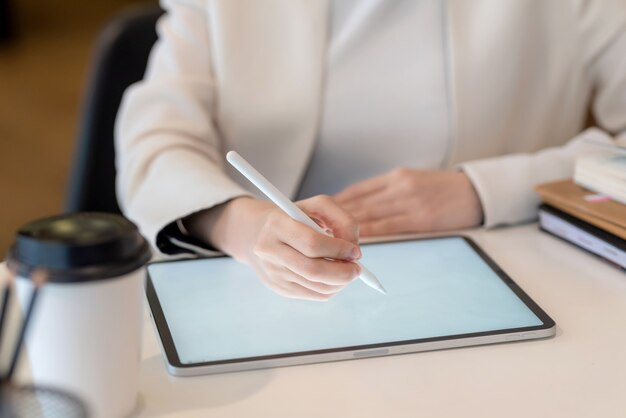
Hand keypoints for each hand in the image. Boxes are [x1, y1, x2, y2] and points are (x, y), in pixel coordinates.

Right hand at [185, 196, 361, 300]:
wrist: (258, 233)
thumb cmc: (295, 217)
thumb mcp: (317, 206)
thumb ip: (342, 220)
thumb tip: (354, 249)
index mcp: (277, 224)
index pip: (312, 244)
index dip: (339, 250)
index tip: (355, 251)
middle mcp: (270, 250)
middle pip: (313, 270)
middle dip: (342, 272)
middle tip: (357, 269)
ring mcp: (272, 272)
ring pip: (316, 287)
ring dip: (340, 282)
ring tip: (348, 271)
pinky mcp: (278, 287)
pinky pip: (313, 295)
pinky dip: (332, 289)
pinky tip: (335, 278)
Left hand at [334, 168, 482, 235]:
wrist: (476, 192)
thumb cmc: (443, 189)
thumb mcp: (413, 180)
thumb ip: (388, 191)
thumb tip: (359, 206)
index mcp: (396, 177)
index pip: (358, 191)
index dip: (337, 204)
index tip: (320, 214)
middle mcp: (399, 187)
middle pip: (359, 203)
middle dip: (335, 217)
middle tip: (316, 229)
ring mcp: (409, 202)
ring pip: (370, 216)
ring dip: (347, 229)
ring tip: (328, 239)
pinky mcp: (420, 218)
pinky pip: (388, 228)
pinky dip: (369, 235)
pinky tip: (355, 242)